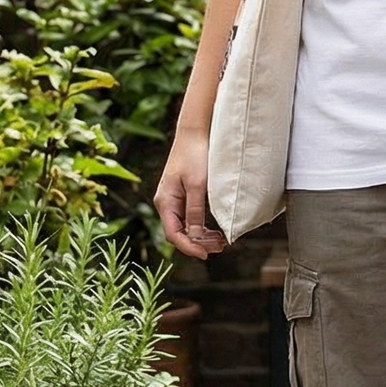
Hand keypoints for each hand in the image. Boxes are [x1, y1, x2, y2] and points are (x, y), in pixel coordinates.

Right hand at [154, 134, 226, 258]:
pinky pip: (189, 217)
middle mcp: (166, 203)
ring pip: (185, 226)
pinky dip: (201, 225)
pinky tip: (214, 230)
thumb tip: (196, 235)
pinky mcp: (182, 194)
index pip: (173, 234)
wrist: (194, 132)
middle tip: (220, 247)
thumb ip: (195, 210)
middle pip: (179, 233)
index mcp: (165, 201)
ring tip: (220, 241)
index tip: (206, 254)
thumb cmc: (194, 154)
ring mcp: (174, 199)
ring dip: (201, 236)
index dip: (189, 247)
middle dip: (198, 243)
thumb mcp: (197, 184)